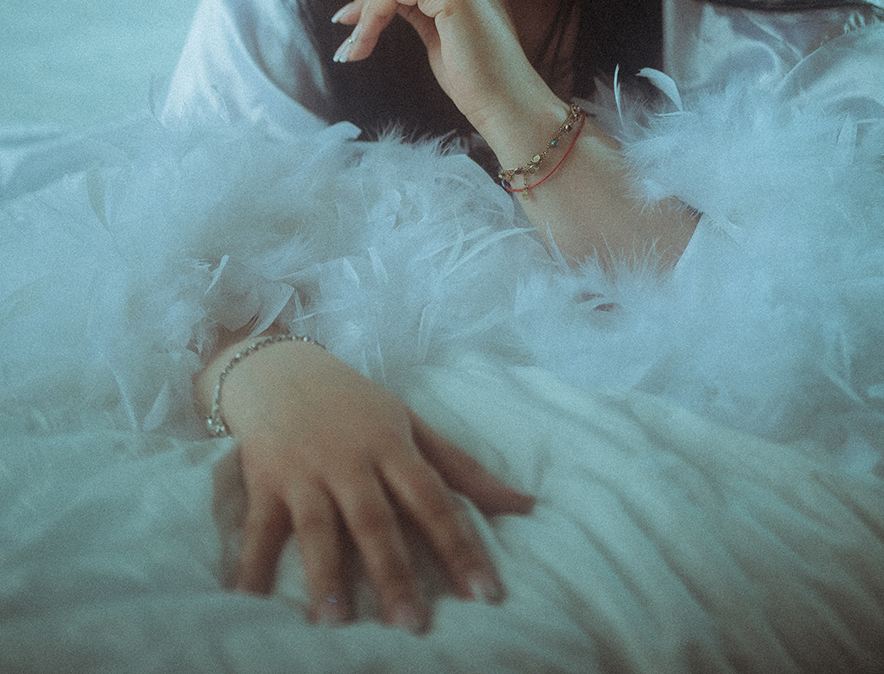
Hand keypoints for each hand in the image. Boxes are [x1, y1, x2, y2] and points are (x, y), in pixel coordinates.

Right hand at [210, 337, 532, 629]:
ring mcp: (305, 472)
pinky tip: (247, 602)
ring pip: (319, 528)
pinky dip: (250, 565)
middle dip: (394, 573)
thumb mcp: (411, 425)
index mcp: (392, 447)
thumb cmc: (355, 404)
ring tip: (335, 623)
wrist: (280, 366)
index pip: (434, 500)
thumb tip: (525, 504)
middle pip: (376, 522)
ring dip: (326, 575)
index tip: (485, 593)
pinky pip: (258, 529)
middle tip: (412, 626)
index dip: (461, 546)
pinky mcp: (265, 481)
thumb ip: (462, 469)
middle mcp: (350, 461)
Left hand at [331, 0, 548, 130]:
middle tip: (346, 41)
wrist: (507, 104)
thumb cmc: (476, 77)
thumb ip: (417, 6)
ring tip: (352, 50)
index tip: (351, 22)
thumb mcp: (439, 30)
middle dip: (366, 7)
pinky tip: (362, 46)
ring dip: (365, 17)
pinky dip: (371, 19)